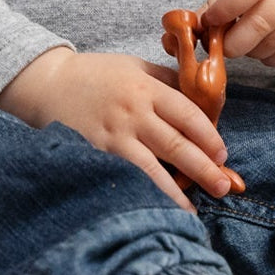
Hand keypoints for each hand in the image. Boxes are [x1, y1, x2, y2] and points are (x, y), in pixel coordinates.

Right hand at [0, 48, 232, 210]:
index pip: (187, 113)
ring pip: (155, 168)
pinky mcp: (98, 154)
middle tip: (225, 185)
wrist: (49, 84)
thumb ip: (165, 80)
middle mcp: (133, 112)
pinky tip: (161, 208)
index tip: (223, 153)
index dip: (208, 135)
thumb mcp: (133, 66)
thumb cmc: (95, 74)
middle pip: (177, 144)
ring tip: (200, 205)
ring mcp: (114, 136)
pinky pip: (130, 177)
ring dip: (180, 189)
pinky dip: (148, 193)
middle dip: (205, 167)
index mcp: (146, 87)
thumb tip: (200, 99)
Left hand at [201, 0, 274, 66]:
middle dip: (231, 42)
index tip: (210, 21)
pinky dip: (267, 56)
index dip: (224, 10)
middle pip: (259, 25)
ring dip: (249, 50)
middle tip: (219, 44)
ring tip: (243, 40)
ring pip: (271, 45)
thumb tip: (195, 24)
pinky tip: (263, 44)